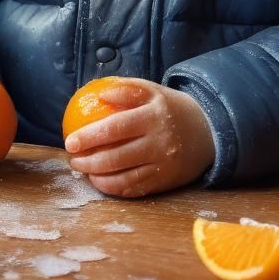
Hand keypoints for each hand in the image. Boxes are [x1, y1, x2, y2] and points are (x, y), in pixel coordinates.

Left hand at [64, 79, 214, 196]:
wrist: (207, 131)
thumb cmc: (170, 108)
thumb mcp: (153, 91)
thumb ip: (126, 89)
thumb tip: (98, 94)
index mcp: (153, 116)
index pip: (116, 128)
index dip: (90, 136)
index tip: (71, 140)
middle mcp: (159, 143)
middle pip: (116, 156)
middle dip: (88, 160)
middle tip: (73, 158)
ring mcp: (162, 165)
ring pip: (124, 178)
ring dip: (97, 177)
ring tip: (83, 169)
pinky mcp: (164, 182)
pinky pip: (134, 189)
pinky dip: (114, 188)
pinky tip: (100, 181)